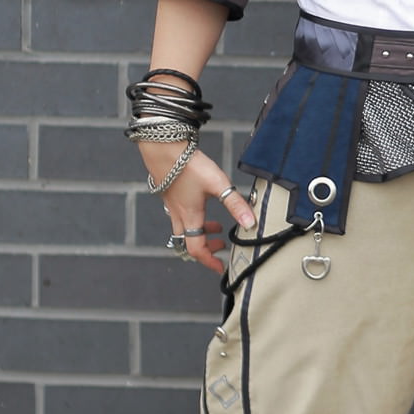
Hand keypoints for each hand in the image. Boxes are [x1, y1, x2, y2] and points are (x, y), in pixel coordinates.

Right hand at [142, 144, 256, 275]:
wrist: (162, 147)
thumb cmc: (188, 165)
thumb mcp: (218, 184)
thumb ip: (235, 203)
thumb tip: (250, 223)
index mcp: (189, 217)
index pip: (196, 249)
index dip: (208, 261)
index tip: (219, 266)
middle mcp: (178, 214)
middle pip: (187, 242)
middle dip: (204, 248)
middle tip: (219, 246)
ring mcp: (171, 204)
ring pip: (183, 228)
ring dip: (199, 232)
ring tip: (216, 226)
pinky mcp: (168, 194)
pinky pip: (179, 215)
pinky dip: (192, 219)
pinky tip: (201, 204)